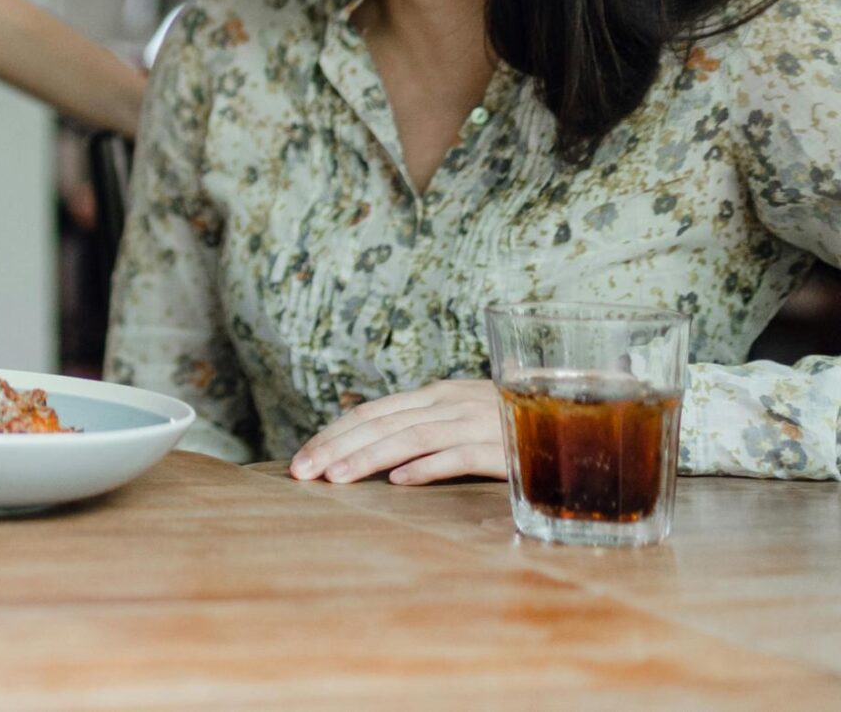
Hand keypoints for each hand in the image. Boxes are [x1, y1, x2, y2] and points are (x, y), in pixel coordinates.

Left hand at [288, 379, 503, 485]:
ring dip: (368, 457)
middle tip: (301, 472)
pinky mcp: (504, 446)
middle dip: (335, 447)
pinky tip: (400, 482)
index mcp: (435, 396)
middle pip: (380, 423)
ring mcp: (476, 421)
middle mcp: (450, 402)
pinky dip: (428, 466)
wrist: (579, 414)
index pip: (371, 413)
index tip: (300, 458)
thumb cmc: (513, 424)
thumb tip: (375, 455)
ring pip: (411, 436)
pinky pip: (460, 455)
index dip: (332, 434)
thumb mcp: (463, 419)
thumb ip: (425, 429)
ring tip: (336, 478)